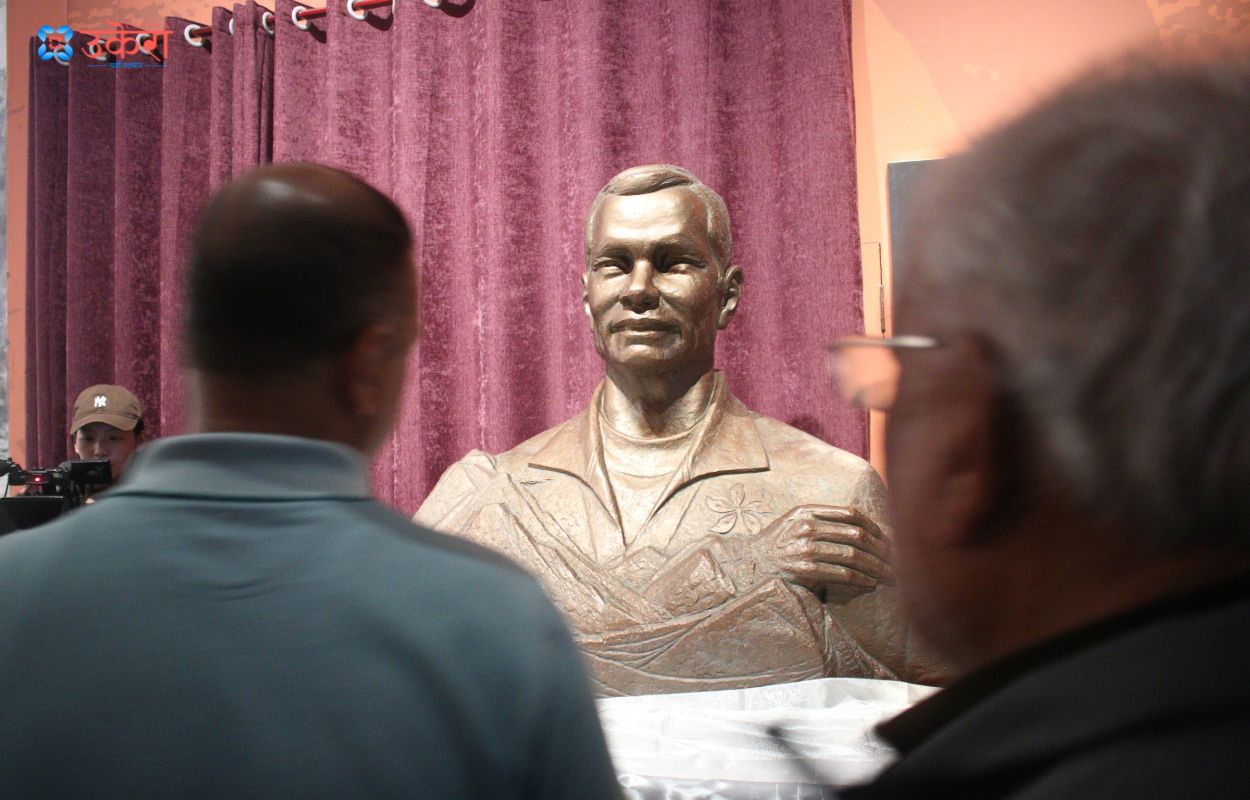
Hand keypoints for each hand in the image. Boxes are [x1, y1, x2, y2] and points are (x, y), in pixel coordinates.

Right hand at [750, 504, 891, 601]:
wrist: (752, 563)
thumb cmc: (780, 542)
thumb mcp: (796, 520)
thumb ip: (823, 519)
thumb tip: (864, 530)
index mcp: (807, 511)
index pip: (850, 514)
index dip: (873, 526)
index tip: (887, 538)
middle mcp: (806, 527)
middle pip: (855, 535)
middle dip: (880, 548)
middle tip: (896, 559)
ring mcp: (804, 548)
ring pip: (851, 556)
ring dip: (875, 567)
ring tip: (889, 574)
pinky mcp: (804, 570)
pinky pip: (840, 574)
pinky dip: (859, 579)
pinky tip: (870, 583)